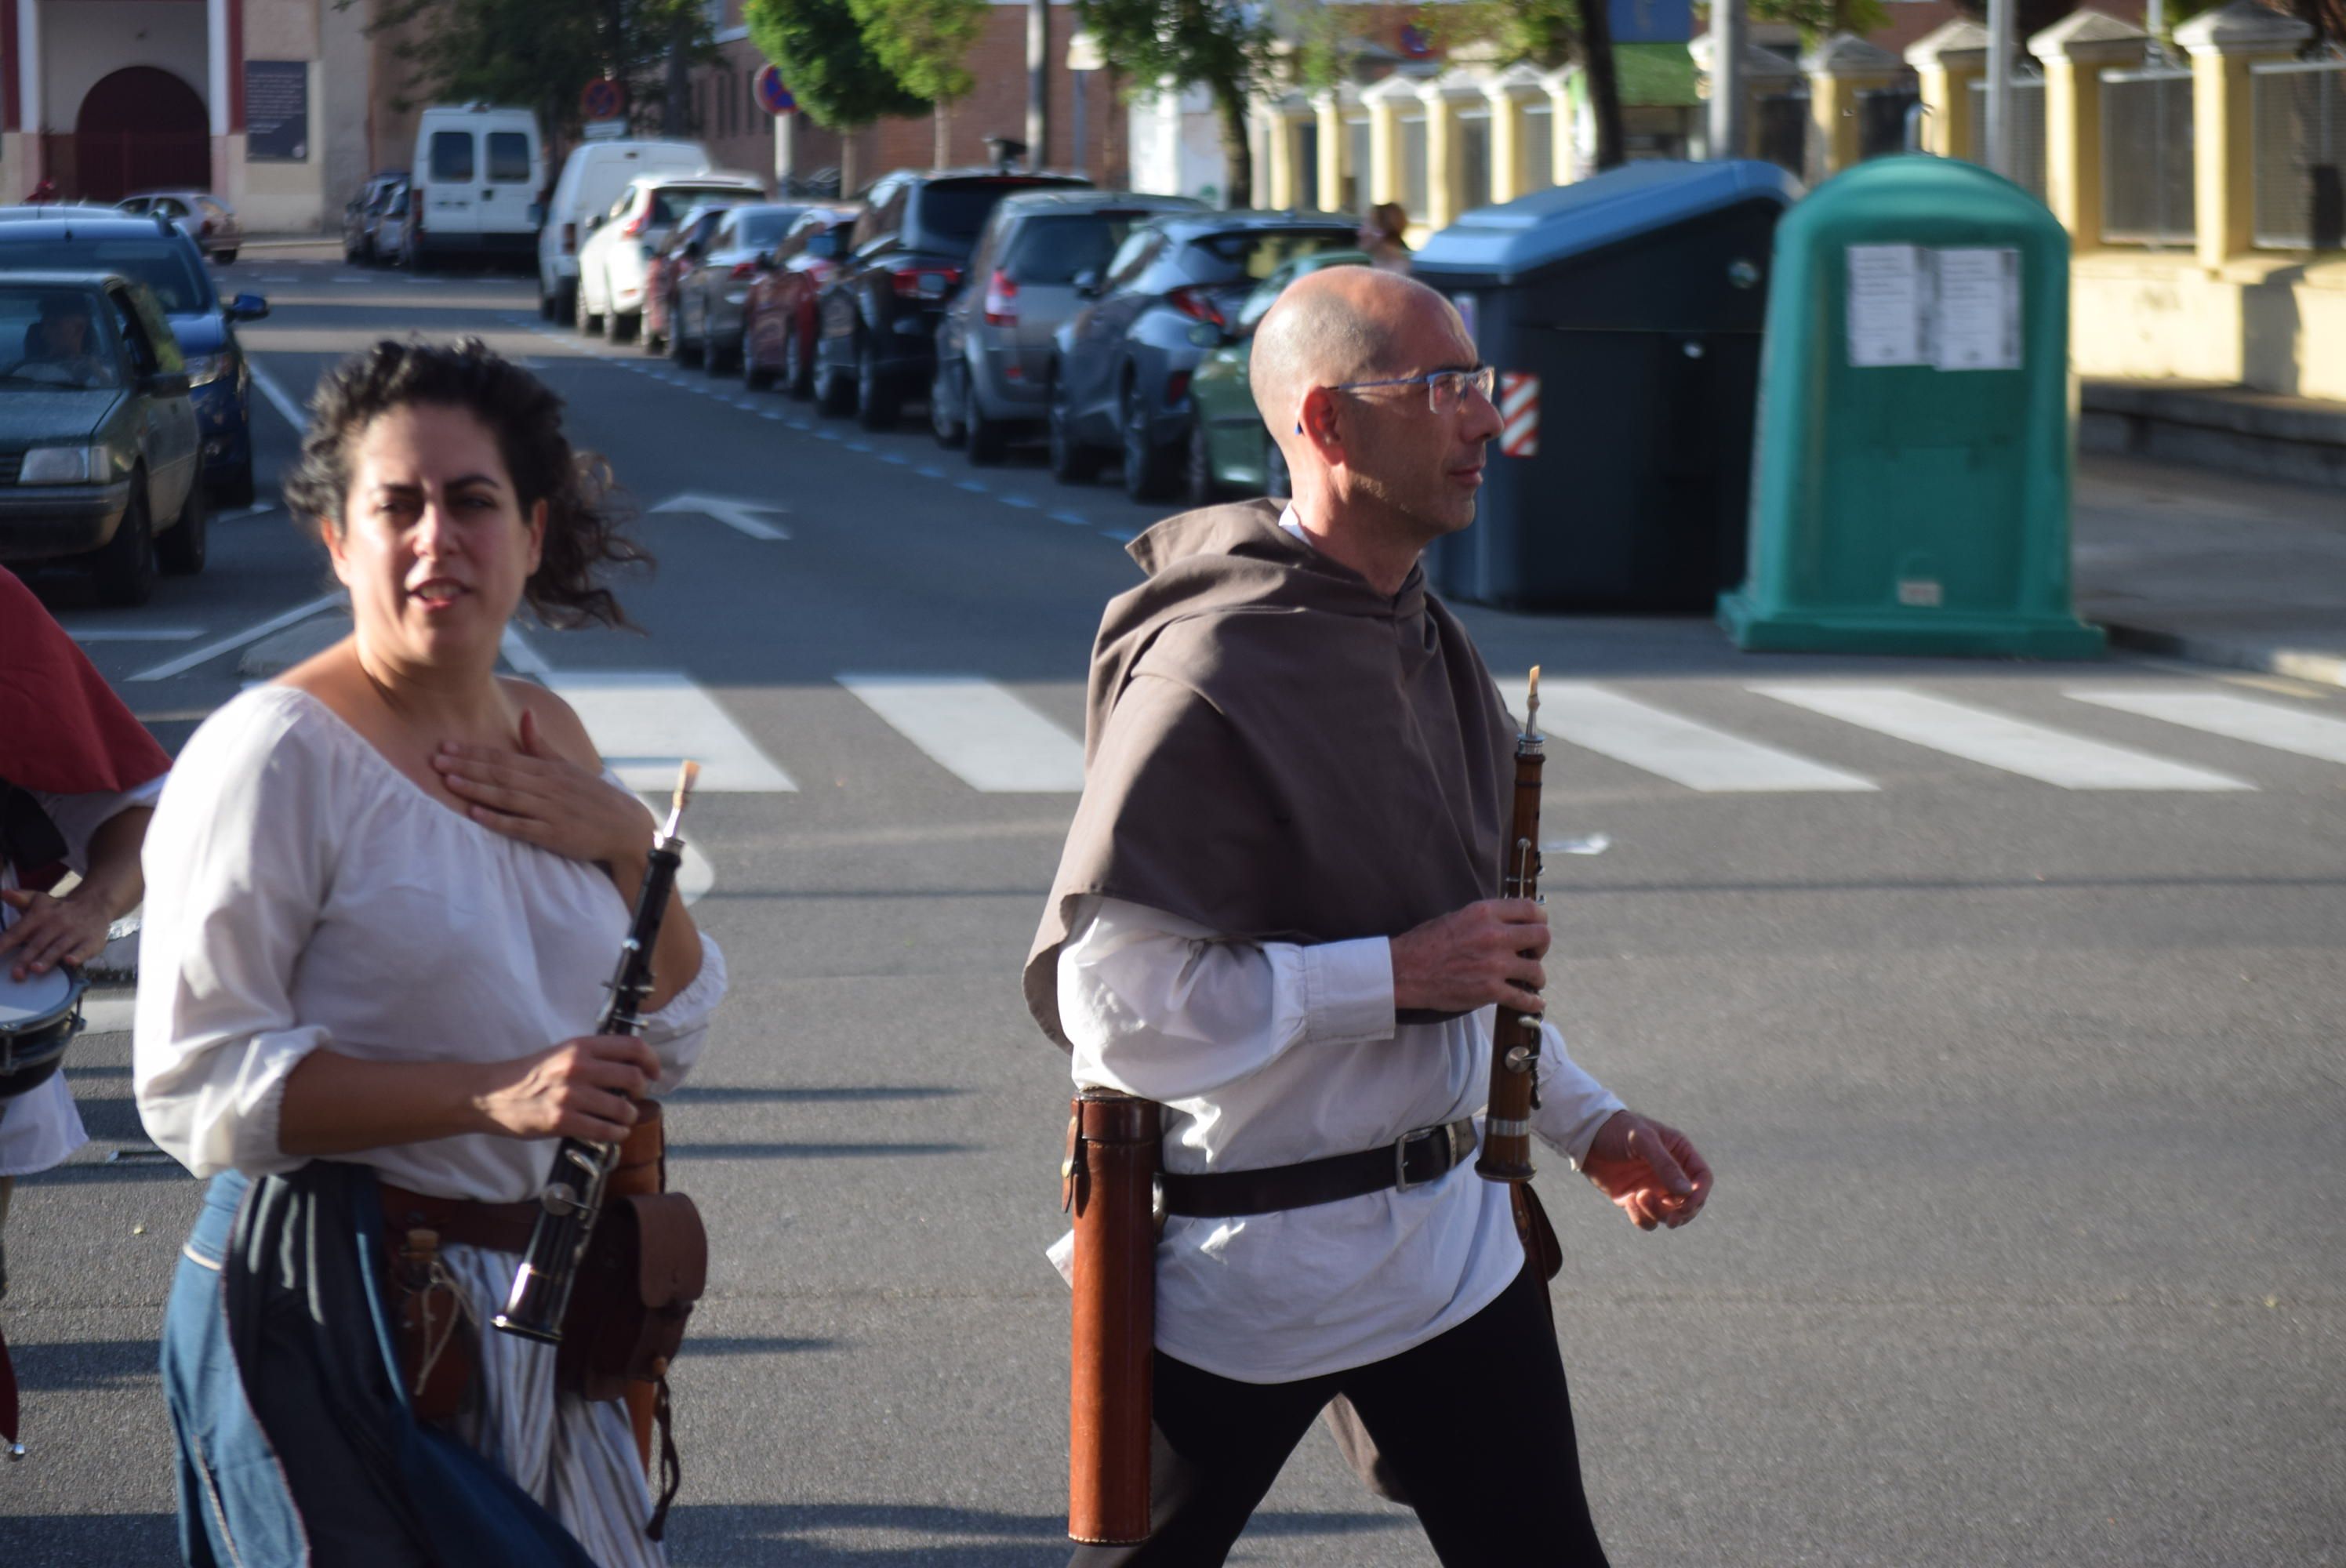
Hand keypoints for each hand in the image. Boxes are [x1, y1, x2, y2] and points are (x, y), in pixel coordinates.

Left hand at [0, 887, 113, 980]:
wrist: (95, 904)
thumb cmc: (59, 909)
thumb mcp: (39, 901)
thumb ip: (20, 899)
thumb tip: (3, 893)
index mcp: (40, 915)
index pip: (19, 931)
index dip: (5, 944)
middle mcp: (57, 923)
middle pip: (38, 943)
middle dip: (26, 958)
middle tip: (16, 974)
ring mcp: (74, 933)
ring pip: (58, 948)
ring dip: (47, 958)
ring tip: (36, 969)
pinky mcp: (91, 941)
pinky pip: (83, 950)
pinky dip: (77, 956)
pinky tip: (70, 961)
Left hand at [433, 708, 651, 866]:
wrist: (624, 826)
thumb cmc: (591, 796)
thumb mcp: (567, 766)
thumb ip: (540, 744)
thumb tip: (524, 714)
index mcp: (547, 769)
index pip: (503, 757)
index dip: (473, 752)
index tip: (446, 746)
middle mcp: (546, 786)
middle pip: (499, 774)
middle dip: (466, 766)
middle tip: (435, 759)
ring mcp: (549, 810)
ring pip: (506, 797)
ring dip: (476, 788)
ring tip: (448, 782)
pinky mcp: (552, 834)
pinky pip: (520, 825)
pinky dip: (498, 820)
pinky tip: (476, 814)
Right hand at [475, 1034, 660, 1142]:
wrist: (492, 1095)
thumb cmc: (531, 1075)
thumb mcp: (563, 1053)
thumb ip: (595, 1056)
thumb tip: (633, 1067)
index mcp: (581, 1046)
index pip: (632, 1047)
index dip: (652, 1061)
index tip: (655, 1073)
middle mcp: (578, 1067)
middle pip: (634, 1078)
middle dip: (642, 1091)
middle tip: (635, 1098)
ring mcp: (570, 1095)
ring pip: (622, 1108)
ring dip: (629, 1117)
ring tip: (623, 1119)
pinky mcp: (561, 1121)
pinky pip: (604, 1130)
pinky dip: (616, 1134)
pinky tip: (614, 1133)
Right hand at [1389, 898, 1549, 1014]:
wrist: (1405, 971)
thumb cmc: (1427, 944)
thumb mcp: (1458, 916)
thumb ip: (1487, 918)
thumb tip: (1511, 924)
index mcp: (1485, 912)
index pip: (1531, 909)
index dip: (1540, 920)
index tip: (1537, 929)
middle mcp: (1494, 935)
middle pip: (1542, 936)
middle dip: (1541, 947)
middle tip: (1533, 955)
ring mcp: (1494, 964)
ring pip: (1537, 970)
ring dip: (1537, 977)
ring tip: (1531, 981)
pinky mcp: (1490, 990)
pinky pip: (1524, 998)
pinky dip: (1533, 1002)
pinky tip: (1534, 1002)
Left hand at [1581, 1110, 1711, 1231]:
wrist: (1585, 1137)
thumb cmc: (1617, 1130)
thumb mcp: (1642, 1140)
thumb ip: (1665, 1164)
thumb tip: (1687, 1192)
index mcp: (1679, 1153)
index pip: (1702, 1179)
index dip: (1699, 1195)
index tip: (1687, 1206)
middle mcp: (1670, 1173)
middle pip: (1690, 1202)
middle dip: (1683, 1213)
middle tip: (1671, 1219)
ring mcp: (1654, 1188)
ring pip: (1669, 1215)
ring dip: (1658, 1214)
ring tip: (1638, 1197)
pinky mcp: (1636, 1200)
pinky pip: (1647, 1219)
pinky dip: (1641, 1217)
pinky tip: (1628, 1201)